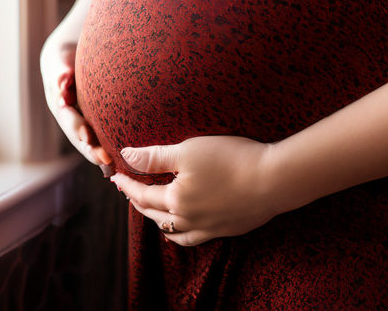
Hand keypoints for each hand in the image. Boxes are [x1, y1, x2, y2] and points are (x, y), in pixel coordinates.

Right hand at [40, 37, 112, 173]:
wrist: (70, 56)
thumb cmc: (64, 57)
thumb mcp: (60, 61)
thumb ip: (60, 72)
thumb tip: (60, 83)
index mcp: (60, 106)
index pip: (69, 120)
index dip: (77, 129)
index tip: (87, 137)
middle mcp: (70, 117)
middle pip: (80, 137)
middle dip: (91, 149)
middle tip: (105, 159)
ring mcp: (82, 120)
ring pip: (90, 140)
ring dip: (99, 152)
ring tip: (112, 164)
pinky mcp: (94, 120)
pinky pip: (100, 134)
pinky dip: (107, 145)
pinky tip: (120, 158)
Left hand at [111, 136, 280, 245]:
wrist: (272, 180)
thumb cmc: (231, 159)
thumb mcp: (189, 150)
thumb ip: (156, 156)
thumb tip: (126, 156)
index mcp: (176, 199)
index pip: (143, 194)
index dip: (127, 184)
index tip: (115, 176)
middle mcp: (187, 219)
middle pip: (154, 214)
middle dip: (138, 201)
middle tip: (128, 191)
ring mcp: (207, 227)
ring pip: (172, 230)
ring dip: (156, 220)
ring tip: (150, 210)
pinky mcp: (225, 229)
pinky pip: (192, 238)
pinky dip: (179, 234)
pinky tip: (178, 229)